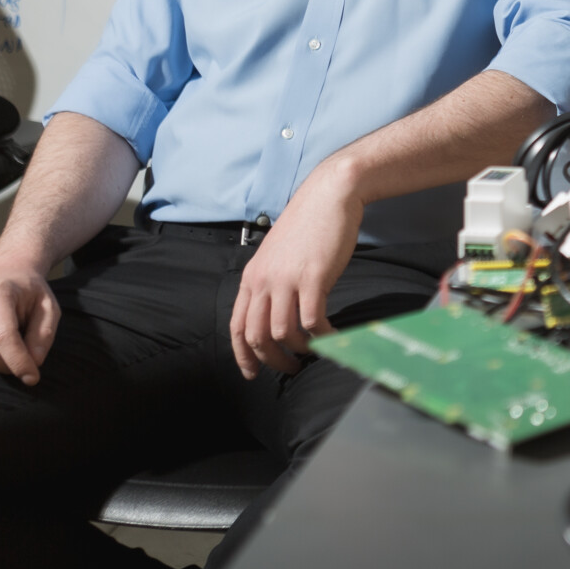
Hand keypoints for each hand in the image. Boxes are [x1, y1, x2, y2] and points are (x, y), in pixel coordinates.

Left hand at [229, 162, 363, 378]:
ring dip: (298, 350)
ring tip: (313, 353)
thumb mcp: (277, 256)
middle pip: (256, 336)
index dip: (243, 356)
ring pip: (282, 332)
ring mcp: (286, 280)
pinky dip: (321, 336)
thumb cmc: (308, 225)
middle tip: (290, 368)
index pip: (237, 327)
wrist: (328, 196)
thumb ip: (272, 282)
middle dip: (272, 360)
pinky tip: (332, 336)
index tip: (254, 372)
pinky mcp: (312, 278)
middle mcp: (263, 281)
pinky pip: (312, 320)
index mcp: (251, 277)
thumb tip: (277, 312)